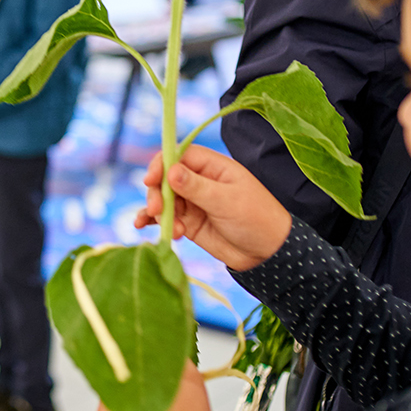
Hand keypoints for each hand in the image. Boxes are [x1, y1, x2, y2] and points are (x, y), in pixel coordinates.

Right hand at [132, 145, 290, 271]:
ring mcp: (193, 202)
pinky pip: (166, 217)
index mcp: (214, 168)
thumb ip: (197, 187)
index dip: (162, 164)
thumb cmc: (256, 219)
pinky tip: (143, 226)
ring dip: (159, 211)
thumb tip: (170, 171)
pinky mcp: (188, 221)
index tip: (150, 180)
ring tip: (171, 229)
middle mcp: (200, 181)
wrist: (267, 254)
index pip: (180, 156)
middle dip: (157, 192)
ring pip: (164, 199)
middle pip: (166, 178)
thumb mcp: (227, 201)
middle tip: (157, 209)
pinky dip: (153, 221)